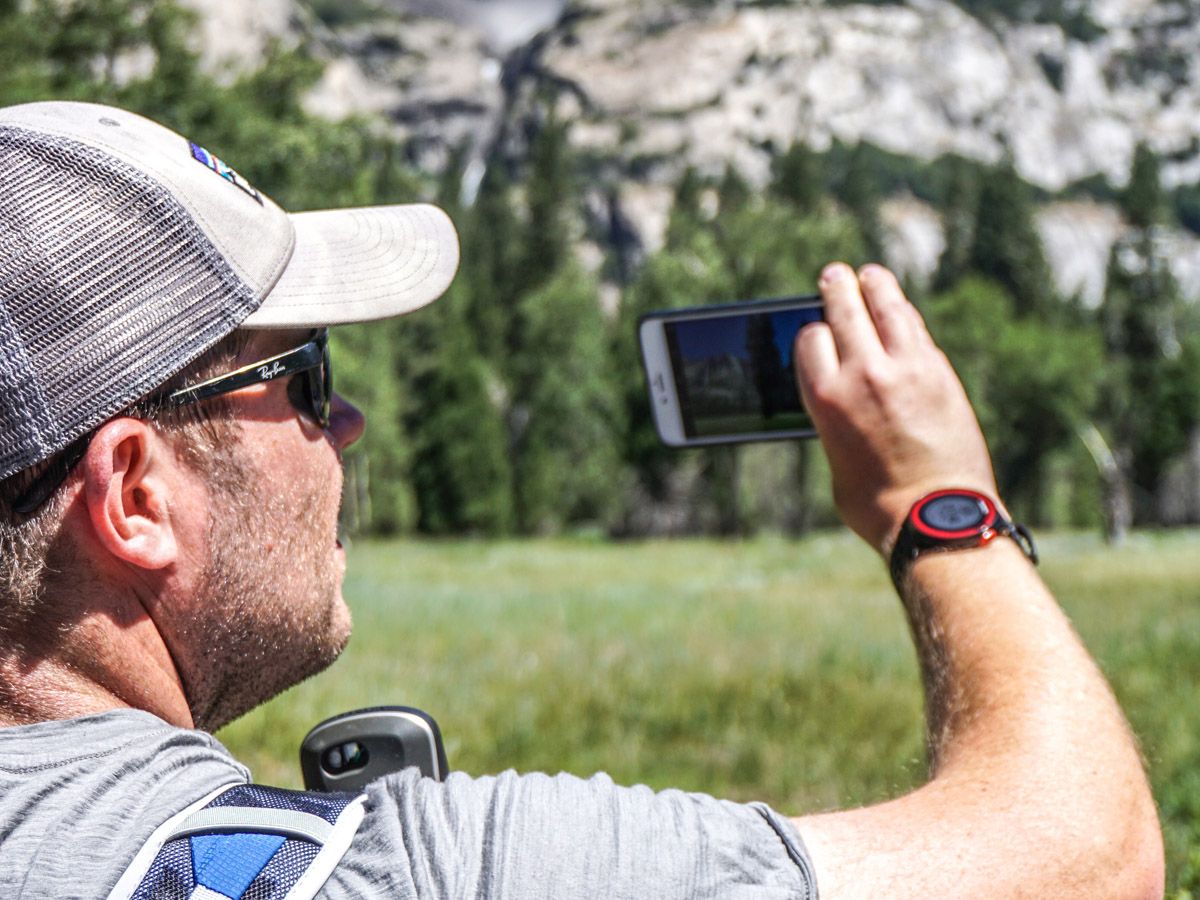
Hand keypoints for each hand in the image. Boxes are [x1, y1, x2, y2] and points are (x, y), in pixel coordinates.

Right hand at [794, 263, 998, 555]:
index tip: (814, 330)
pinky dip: (905, 316)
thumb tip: (838, 401)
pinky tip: (901, 312)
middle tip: (834, 275)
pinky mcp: (941, 374)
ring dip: (876, 287)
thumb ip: (833, 419)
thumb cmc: (876, 504)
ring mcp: (907, 369)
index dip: (811, 331)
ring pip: (889, 308)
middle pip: (845, 310)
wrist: (935, 519)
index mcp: (827, 398)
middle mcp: (864, 374)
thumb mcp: (835, 459)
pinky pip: (917, 331)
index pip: (812, 338)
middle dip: (836, 287)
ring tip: (870, 276)